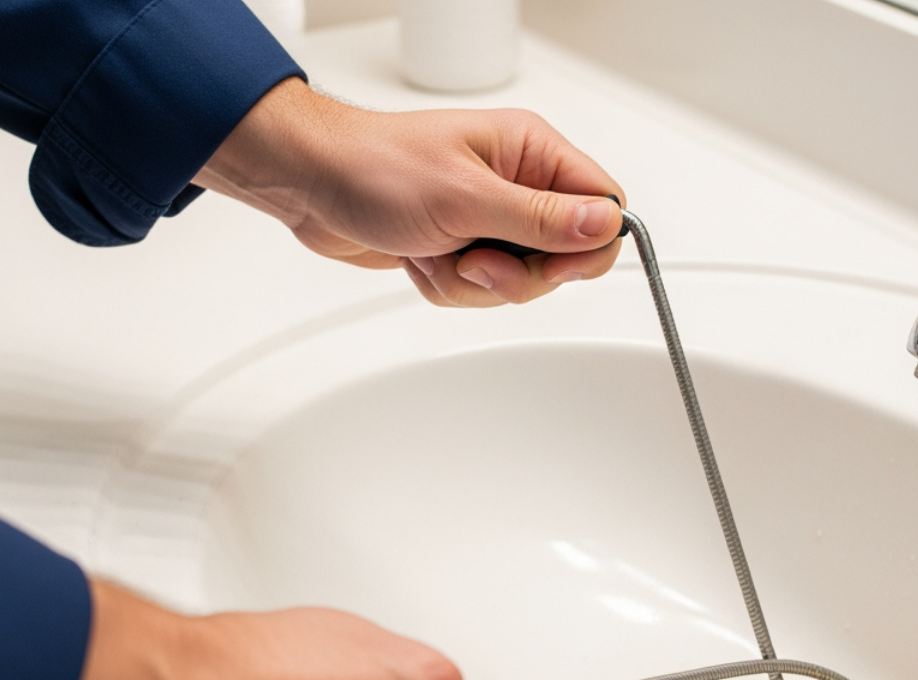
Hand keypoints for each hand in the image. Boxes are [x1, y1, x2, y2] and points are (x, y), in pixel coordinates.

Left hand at [194, 77, 626, 306]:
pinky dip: (447, 287)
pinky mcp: (461, 246)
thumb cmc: (374, 168)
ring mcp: (487, 218)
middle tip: (474, 258)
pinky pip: (479, 291)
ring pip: (517, 281)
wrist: (311, 186)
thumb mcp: (466, 198)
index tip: (551, 263)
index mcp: (529, 151)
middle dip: (514, 273)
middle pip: (562, 256)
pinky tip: (421, 258)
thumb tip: (606, 224)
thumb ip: (541, 219)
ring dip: (472, 283)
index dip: (587, 245)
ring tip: (437, 251)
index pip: (602, 203)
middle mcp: (515, 183)